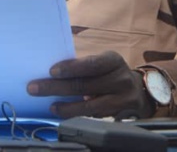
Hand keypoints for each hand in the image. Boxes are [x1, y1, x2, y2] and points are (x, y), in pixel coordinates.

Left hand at [27, 51, 152, 118]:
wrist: (141, 91)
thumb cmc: (113, 73)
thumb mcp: (105, 63)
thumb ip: (86, 66)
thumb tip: (54, 72)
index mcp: (113, 60)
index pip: (91, 64)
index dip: (71, 68)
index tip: (51, 71)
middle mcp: (120, 80)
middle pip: (84, 85)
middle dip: (56, 87)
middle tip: (35, 88)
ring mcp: (121, 100)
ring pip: (89, 106)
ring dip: (66, 107)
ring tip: (50, 106)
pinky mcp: (119, 116)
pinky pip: (94, 116)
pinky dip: (76, 115)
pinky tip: (64, 113)